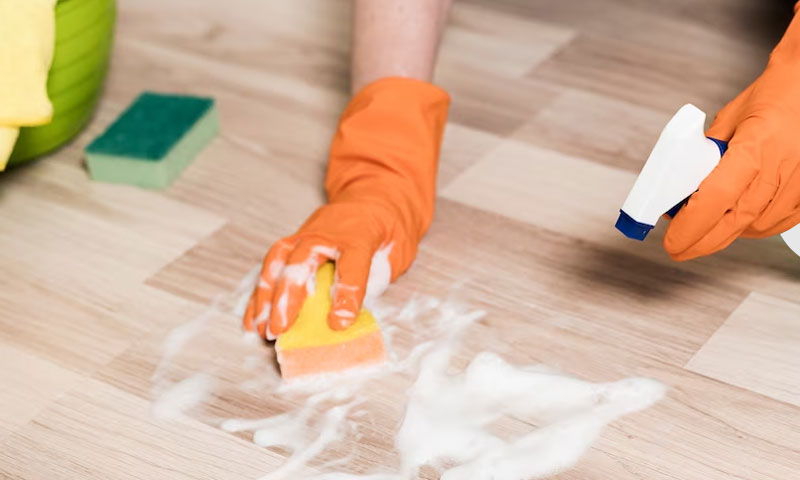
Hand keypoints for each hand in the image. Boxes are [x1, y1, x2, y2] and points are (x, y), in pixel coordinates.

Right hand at [243, 77, 449, 338]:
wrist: (373, 196)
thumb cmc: (387, 230)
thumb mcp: (399, 250)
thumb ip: (379, 278)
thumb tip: (355, 311)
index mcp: (360, 235)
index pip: (352, 266)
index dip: (346, 295)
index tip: (338, 324)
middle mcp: (326, 233)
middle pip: (301, 262)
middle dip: (288, 298)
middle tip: (280, 329)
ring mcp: (304, 235)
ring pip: (278, 263)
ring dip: (266, 297)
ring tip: (262, 328)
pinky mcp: (292, 242)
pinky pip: (271, 266)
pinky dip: (260, 293)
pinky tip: (254, 318)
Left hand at [664, 9, 799, 259]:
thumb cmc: (779, 93)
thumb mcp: (731, 117)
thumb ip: (709, 152)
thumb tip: (684, 183)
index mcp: (755, 146)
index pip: (715, 198)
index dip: (691, 226)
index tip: (672, 240)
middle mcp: (781, 167)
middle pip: (735, 221)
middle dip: (702, 241)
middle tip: (680, 248)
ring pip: (757, 226)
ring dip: (729, 233)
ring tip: (707, 230)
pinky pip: (781, 221)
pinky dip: (757, 227)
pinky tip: (741, 223)